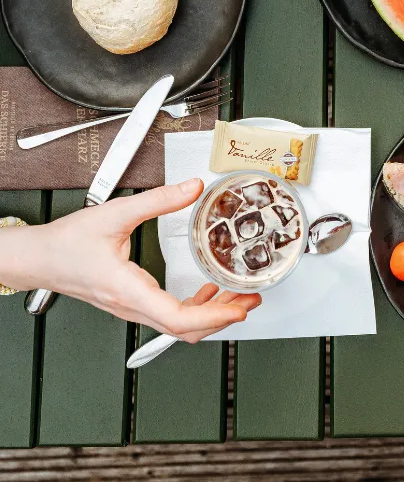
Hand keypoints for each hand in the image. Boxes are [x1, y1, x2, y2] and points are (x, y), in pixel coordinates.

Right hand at [4, 178, 259, 339]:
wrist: (39, 258)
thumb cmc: (67, 243)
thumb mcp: (116, 213)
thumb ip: (159, 200)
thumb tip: (192, 188)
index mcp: (129, 290)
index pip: (177, 317)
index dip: (213, 317)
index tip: (238, 308)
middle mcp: (131, 305)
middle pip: (184, 329)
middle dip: (222, 318)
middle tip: (250, 300)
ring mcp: (131, 308)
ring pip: (177, 326)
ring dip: (211, 315)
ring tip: (236, 297)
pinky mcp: (131, 302)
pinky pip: (168, 316)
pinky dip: (194, 309)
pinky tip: (207, 291)